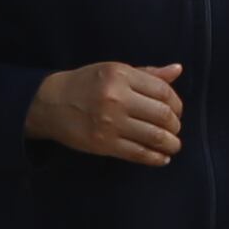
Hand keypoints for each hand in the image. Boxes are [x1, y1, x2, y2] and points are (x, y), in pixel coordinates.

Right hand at [27, 61, 184, 164]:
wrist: (51, 103)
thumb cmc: (86, 83)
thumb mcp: (114, 70)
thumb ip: (147, 73)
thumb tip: (177, 70)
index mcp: (121, 75)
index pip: (163, 91)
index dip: (177, 104)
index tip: (177, 111)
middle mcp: (117, 98)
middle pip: (162, 115)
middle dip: (175, 125)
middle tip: (175, 129)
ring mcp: (110, 123)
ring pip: (154, 136)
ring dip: (171, 144)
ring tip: (173, 145)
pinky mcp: (103, 144)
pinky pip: (138, 153)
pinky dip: (155, 158)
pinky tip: (162, 157)